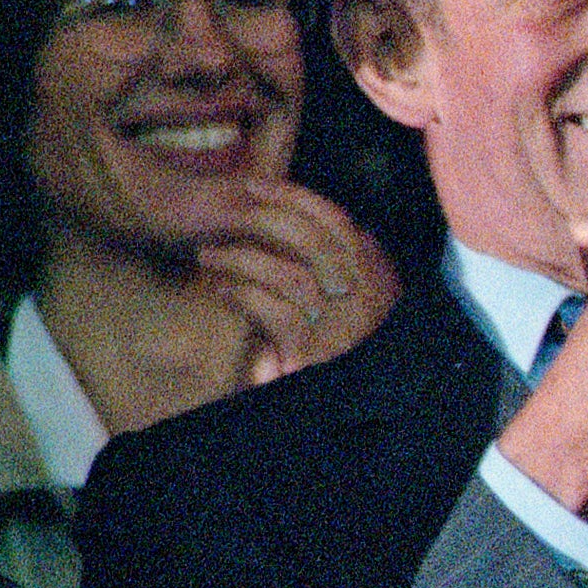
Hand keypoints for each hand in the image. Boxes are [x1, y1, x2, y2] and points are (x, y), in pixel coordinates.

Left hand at [189, 175, 396, 383]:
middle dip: (264, 218)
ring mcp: (344, 325)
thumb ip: (345, 266)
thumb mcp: (354, 297)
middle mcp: (367, 298)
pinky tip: (222, 291)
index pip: (338, 222)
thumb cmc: (337, 344)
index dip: (295, 197)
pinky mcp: (315, 352)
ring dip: (242, 259)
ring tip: (210, 256)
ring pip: (289, 274)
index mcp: (377, 277)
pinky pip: (274, 310)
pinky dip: (242, 295)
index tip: (257, 185)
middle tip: (224, 214)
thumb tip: (330, 226)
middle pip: (314, 240)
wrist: (342, 402)